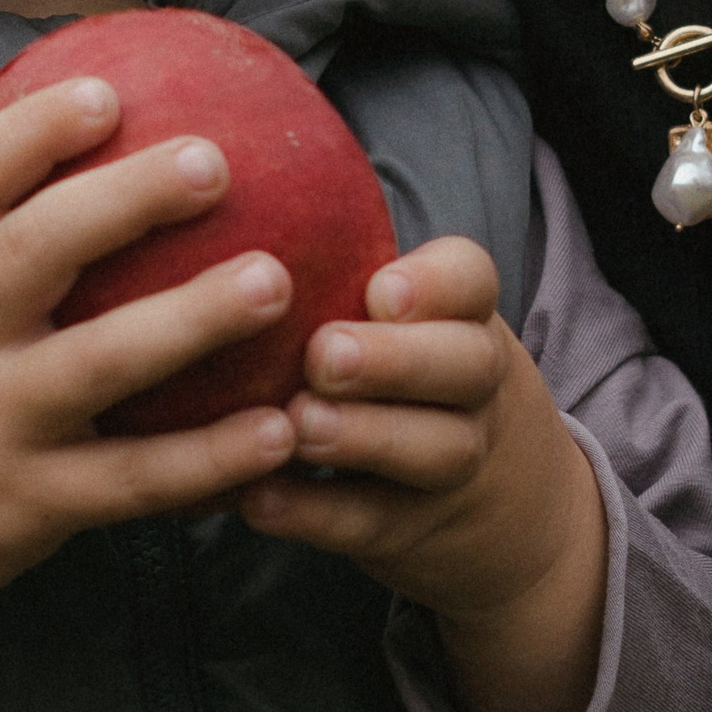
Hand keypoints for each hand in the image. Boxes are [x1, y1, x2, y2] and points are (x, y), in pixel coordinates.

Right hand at [0, 77, 298, 711]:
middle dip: (124, 198)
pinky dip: (209, 458)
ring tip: (275, 283)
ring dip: (191, 319)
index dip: (34, 132)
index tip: (105, 89)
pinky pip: (132, 481)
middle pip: (34, 250)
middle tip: (213, 160)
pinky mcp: (24, 508)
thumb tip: (79, 197)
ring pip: (97, 362)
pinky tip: (279, 434)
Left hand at [238, 240, 607, 711]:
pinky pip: (372, 523)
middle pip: (464, 364)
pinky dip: (314, 514)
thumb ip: (338, 275)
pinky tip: (258, 497)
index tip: (378, 289)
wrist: (503, 508)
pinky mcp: (412, 529)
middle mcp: (473, 387)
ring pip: (433, 448)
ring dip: (362, 436)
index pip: (471, 281)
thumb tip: (208, 181)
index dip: (433, 284)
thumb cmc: (409, 379)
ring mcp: (453, 462)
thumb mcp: (410, 324)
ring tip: (295, 424)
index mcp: (464, 318)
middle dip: (394, 359)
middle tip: (322, 355)